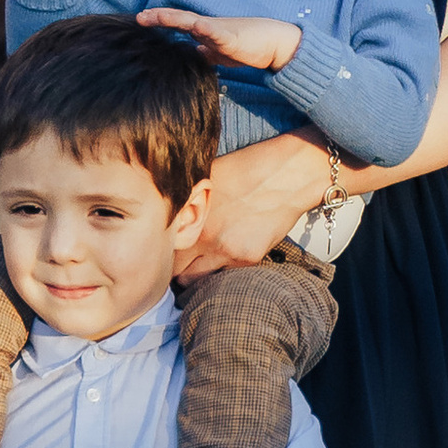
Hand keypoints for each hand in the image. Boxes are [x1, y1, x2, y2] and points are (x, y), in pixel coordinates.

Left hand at [134, 5, 300, 74]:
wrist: (274, 44)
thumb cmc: (249, 46)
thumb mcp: (222, 52)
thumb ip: (207, 52)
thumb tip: (194, 53)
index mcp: (205, 31)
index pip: (178, 25)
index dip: (160, 22)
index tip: (141, 22)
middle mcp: (209, 27)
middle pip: (179, 19)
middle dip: (159, 17)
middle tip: (139, 17)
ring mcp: (220, 30)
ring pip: (192, 21)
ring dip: (174, 18)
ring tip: (156, 16)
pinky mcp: (232, 37)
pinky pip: (217, 32)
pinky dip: (205, 29)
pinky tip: (195, 27)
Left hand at [170, 131, 340, 280]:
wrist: (286, 175)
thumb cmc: (247, 169)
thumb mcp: (207, 178)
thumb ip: (186, 200)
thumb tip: (169, 211)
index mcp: (190, 215)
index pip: (162, 247)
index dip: (160, 251)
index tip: (160, 252)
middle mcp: (205, 237)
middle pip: (175, 269)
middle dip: (173, 268)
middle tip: (175, 264)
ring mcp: (227, 251)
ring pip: (197, 278)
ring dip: (193, 274)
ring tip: (196, 264)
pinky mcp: (247, 258)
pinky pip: (224, 274)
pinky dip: (220, 269)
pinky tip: (224, 254)